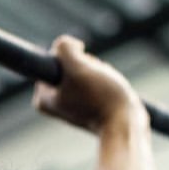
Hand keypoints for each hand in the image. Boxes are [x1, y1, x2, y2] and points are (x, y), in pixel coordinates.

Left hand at [31, 35, 146, 134]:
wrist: (126, 123)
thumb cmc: (101, 98)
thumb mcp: (76, 67)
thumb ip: (63, 49)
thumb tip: (69, 46)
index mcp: (42, 97)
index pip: (54, 57)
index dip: (71, 58)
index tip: (81, 74)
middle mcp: (54, 100)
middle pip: (69, 61)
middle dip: (85, 64)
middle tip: (94, 80)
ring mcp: (72, 101)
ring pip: (83, 67)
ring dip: (97, 69)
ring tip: (103, 86)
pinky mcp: (89, 101)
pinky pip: (94, 76)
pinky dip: (104, 76)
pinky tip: (109, 89)